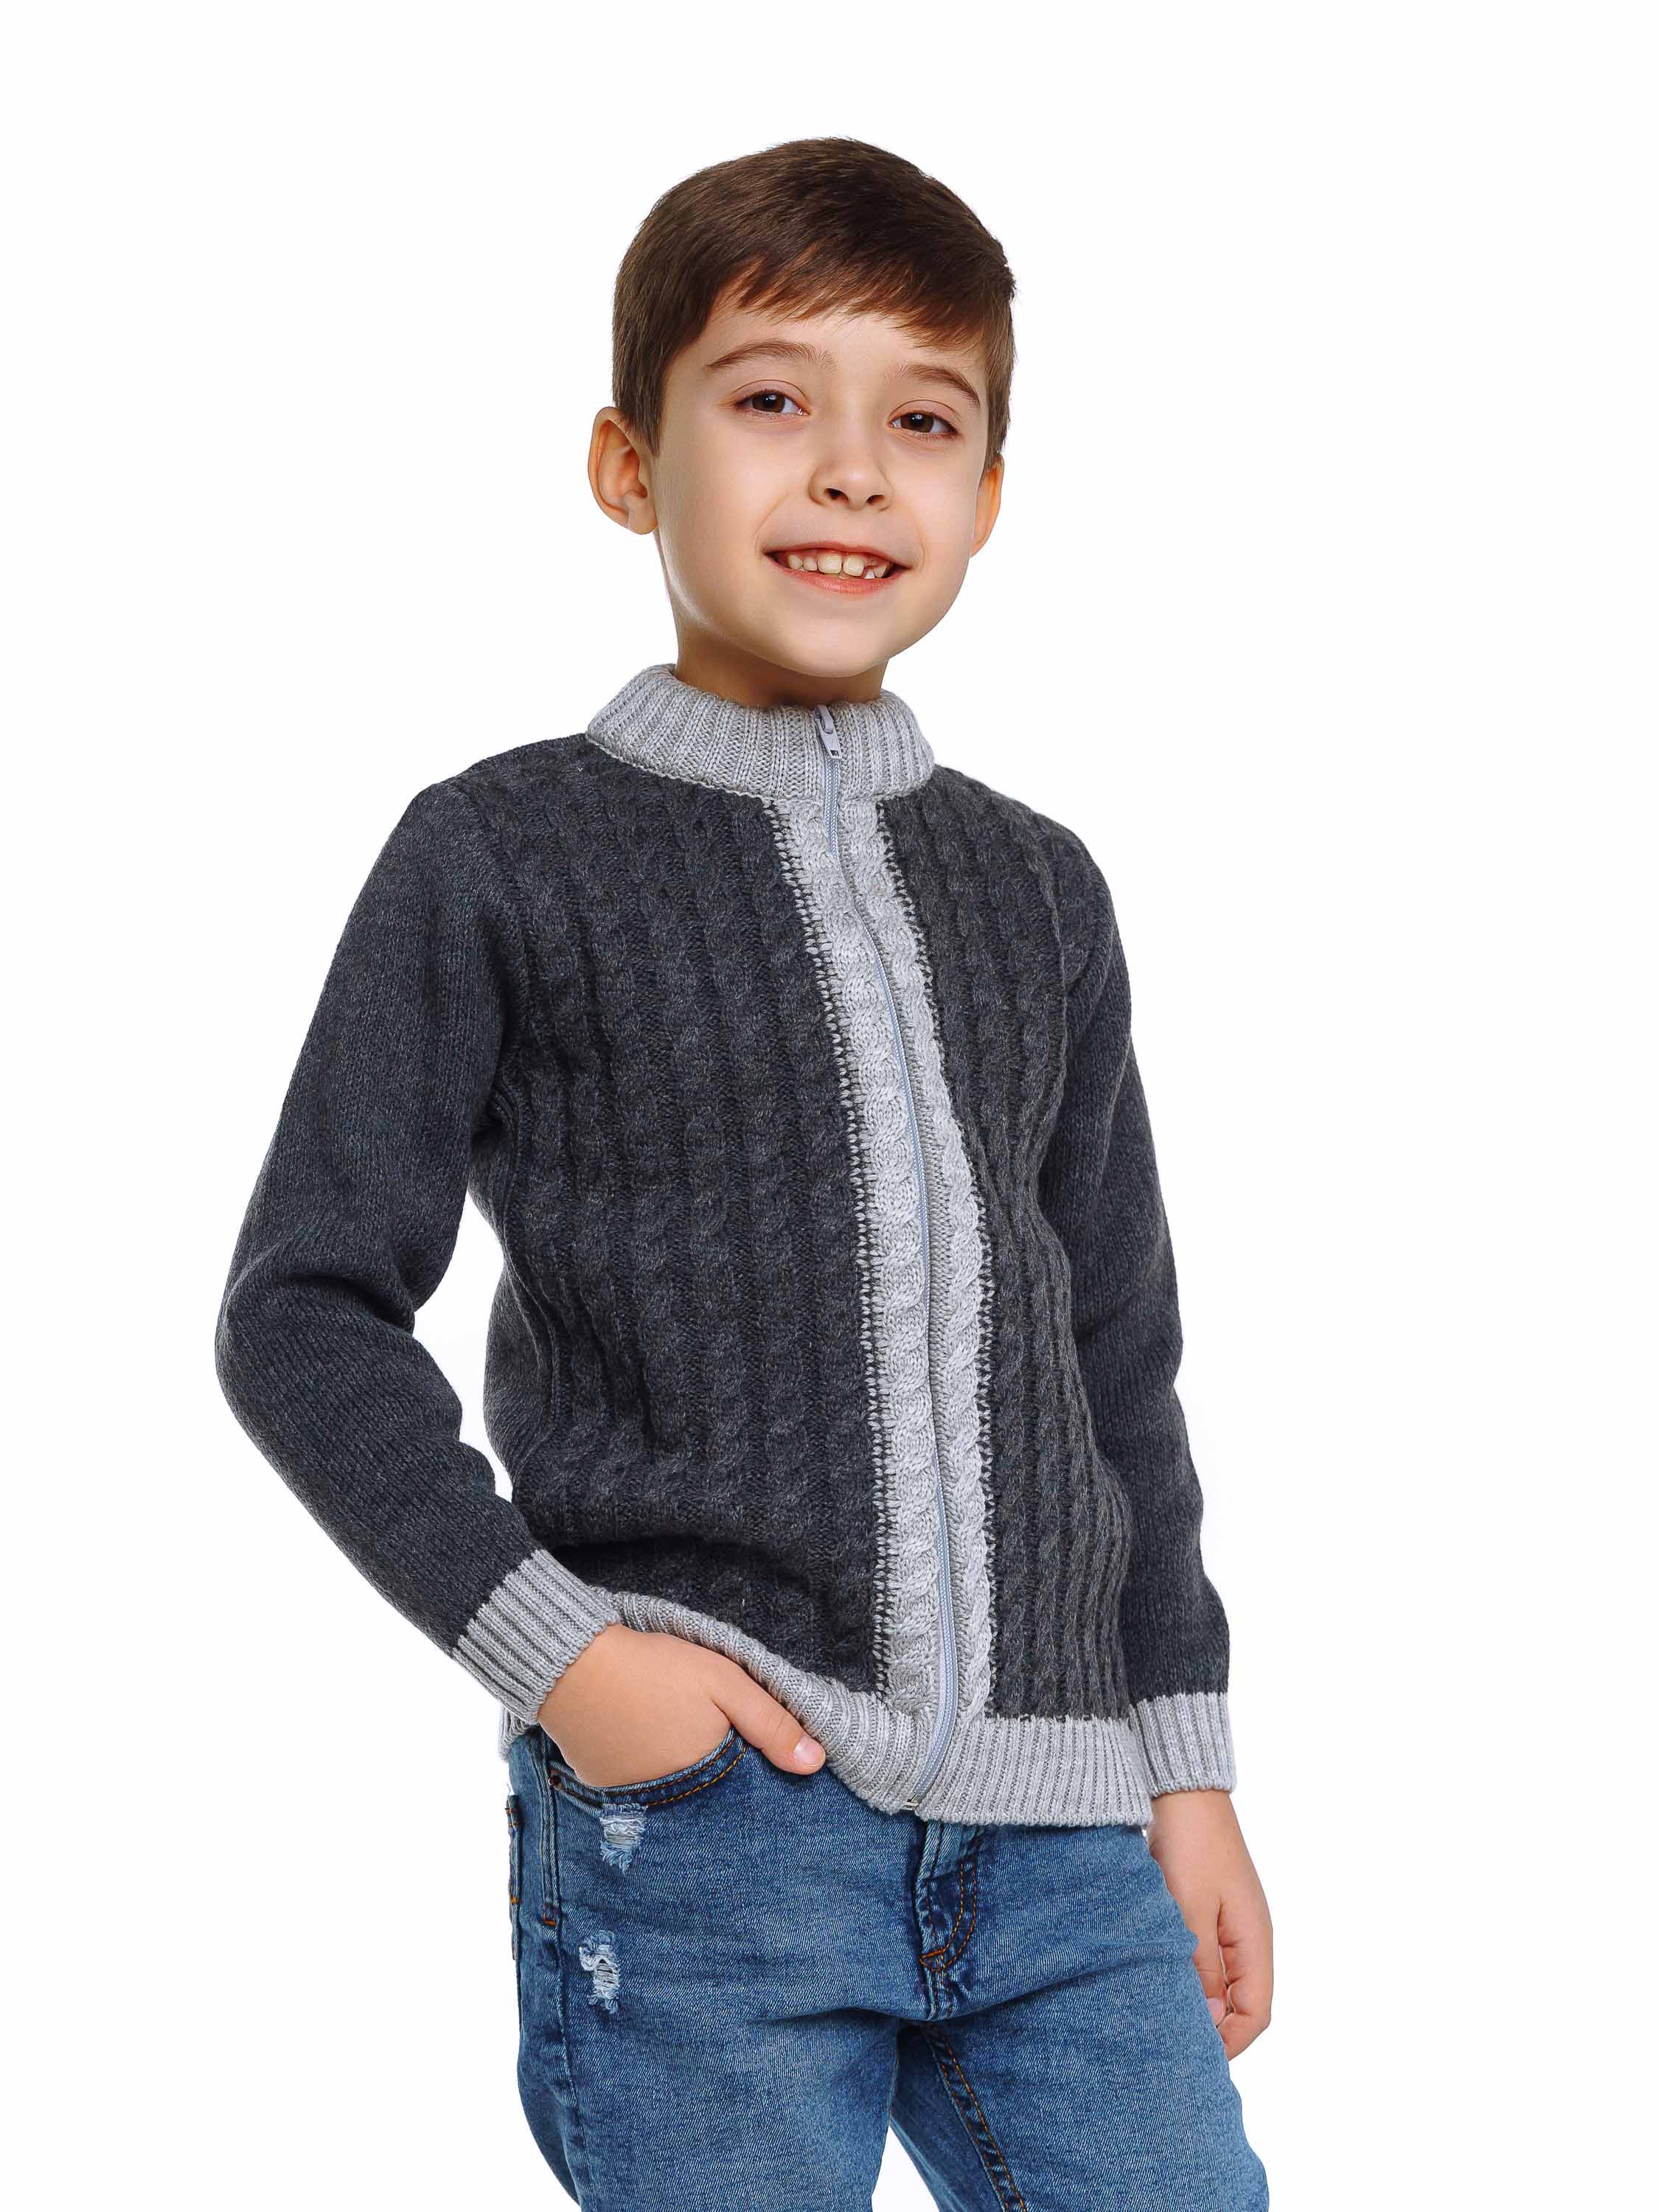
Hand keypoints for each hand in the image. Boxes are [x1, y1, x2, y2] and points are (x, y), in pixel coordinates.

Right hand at [535, 1624, 826, 1788]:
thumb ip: (771, 1723)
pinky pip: (640, 1788)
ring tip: (673, 1731)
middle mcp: (669, 1803)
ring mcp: (632, 1801)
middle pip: (709, 1796)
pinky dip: (648, 1768)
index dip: (753, 1769)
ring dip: (681, 1772)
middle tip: (704, 1731)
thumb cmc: (654, 1670)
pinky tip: (646, 1736)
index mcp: (704, 1780)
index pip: (745, 1792)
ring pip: (674, 1792)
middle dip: (717, 1773)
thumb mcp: (723, 1683)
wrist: (571, 1665)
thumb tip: (816, 1764)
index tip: (751, 1747)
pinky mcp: (603, 1789)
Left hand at [1146, 1789, 1272, 2059]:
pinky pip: (1204, 1958)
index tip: (1193, 2057)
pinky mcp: (1206, 1910)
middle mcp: (1248, 1937)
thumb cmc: (1190, 1844)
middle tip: (1170, 2044)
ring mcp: (1228, 1923)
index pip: (1256, 2014)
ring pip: (1220, 1982)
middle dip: (1212, 2029)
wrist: (1181, 1788)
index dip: (1230, 2043)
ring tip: (1161, 2018)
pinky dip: (1187, 1975)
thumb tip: (1213, 2024)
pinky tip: (1158, 1979)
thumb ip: (1201, 1969)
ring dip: (1197, 2002)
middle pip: (1241, 2004)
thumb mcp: (1191, 1910)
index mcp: (1255, 1940)